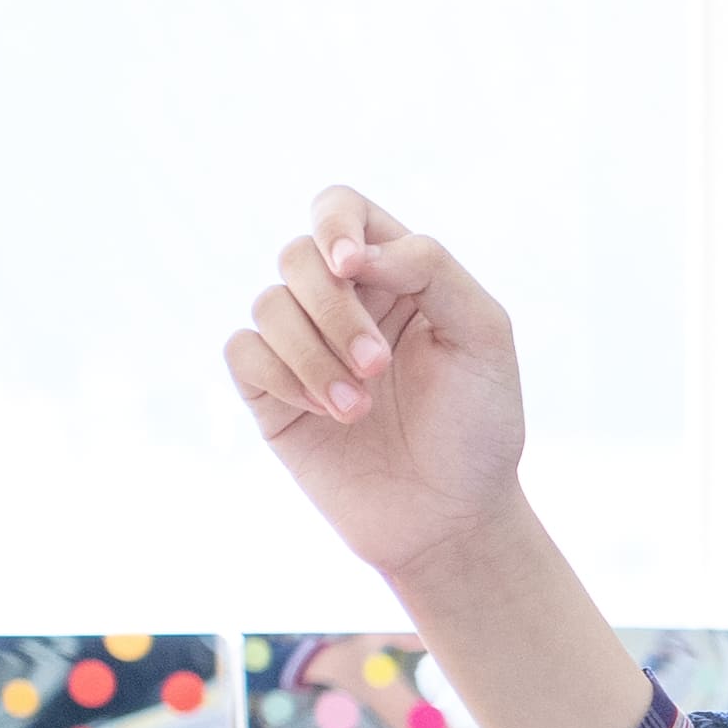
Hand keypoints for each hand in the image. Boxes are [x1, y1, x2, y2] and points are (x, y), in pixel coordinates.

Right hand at [221, 187, 529, 587]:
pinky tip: (328, 415)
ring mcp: (302, 345)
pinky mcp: (270, 392)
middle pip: (297, 255)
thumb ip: (433, 270)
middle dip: (334, 309)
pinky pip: (243, 352)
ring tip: (360, 408)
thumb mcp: (484, 339)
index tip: (353, 268)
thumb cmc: (479, 427)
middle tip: (379, 367)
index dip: (334, 223)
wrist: (452, 518)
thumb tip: (353, 252)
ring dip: (315, 355)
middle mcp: (343, 302)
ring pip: (267, 304)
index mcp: (396, 276)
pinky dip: (284, 377)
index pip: (342, 209)